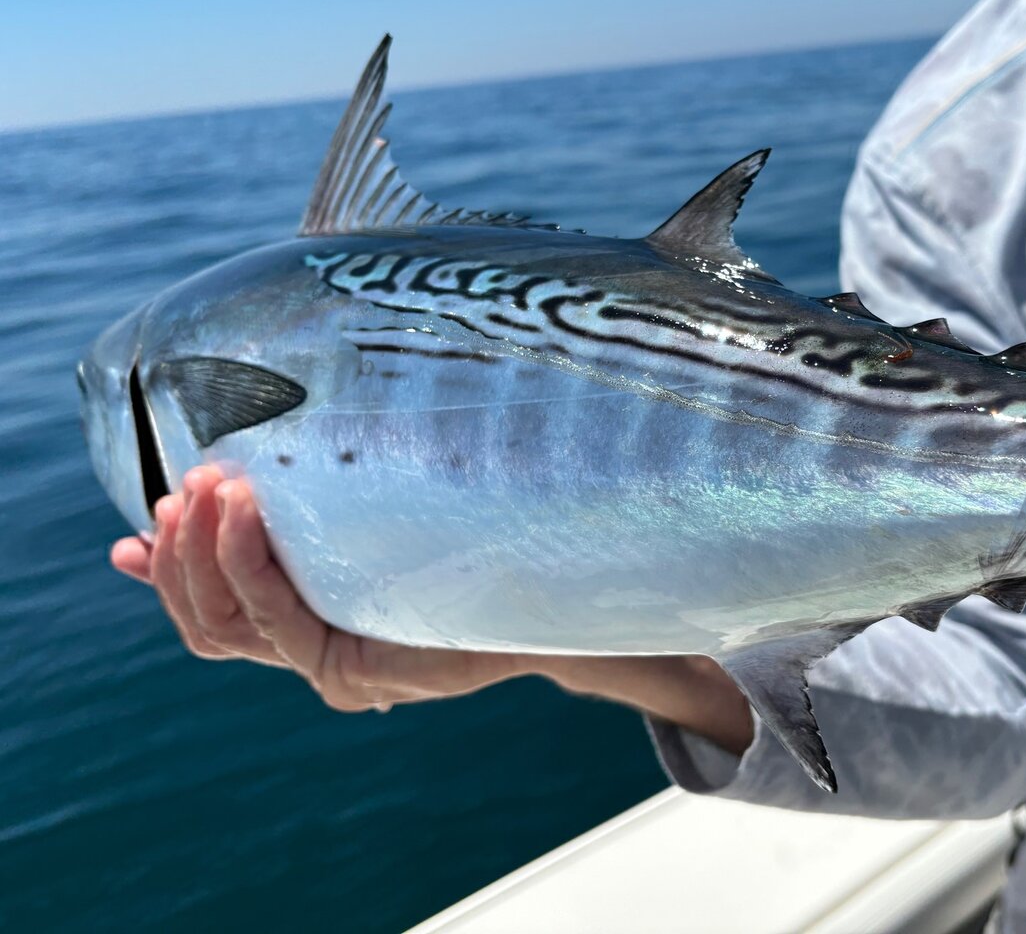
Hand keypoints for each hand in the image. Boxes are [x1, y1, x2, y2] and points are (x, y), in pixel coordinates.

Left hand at [110, 467, 754, 751]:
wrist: (556, 612)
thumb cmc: (573, 610)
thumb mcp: (605, 628)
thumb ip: (646, 670)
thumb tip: (723, 703)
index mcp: (388, 667)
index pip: (288, 631)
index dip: (252, 567)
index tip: (247, 493)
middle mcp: (343, 658)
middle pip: (227, 626)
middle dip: (200, 554)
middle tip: (206, 474)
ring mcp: (315, 630)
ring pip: (212, 617)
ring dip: (180, 556)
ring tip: (181, 487)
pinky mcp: (307, 597)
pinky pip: (221, 597)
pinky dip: (178, 566)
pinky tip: (148, 536)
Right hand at [111, 467, 532, 710]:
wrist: (547, 591)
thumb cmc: (471, 543)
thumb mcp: (385, 517)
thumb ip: (328, 510)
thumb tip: (271, 458)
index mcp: (312, 622)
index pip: (211, 614)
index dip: (165, 575)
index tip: (131, 533)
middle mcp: (312, 653)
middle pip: (206, 622)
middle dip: (177, 556)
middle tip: (172, 495)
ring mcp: (330, 668)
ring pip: (227, 624)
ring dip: (203, 553)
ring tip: (204, 491)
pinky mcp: (353, 669)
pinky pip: (278, 619)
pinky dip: (249, 561)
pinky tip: (244, 511)